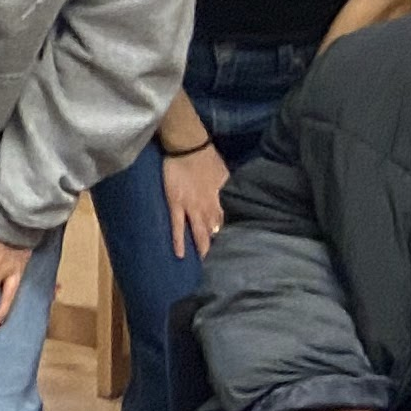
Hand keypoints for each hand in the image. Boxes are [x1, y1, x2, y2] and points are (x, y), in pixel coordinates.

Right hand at [161, 140, 229, 258]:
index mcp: (219, 199)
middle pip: (214, 230)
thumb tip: (234, 195)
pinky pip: (178, 226)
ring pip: (199, 232)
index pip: (225, 221)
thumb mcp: (225, 174)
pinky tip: (180, 254)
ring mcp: (192, 207)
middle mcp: (208, 207)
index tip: (232, 246)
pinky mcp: (176, 204)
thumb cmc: (207, 157)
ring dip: (202, 248)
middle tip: (221, 263)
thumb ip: (227, 188)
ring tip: (204, 264)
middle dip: (217, 246)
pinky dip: (179, 241)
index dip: (228, 233)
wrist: (188, 147)